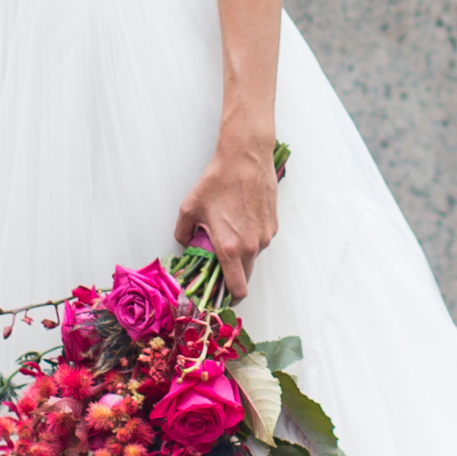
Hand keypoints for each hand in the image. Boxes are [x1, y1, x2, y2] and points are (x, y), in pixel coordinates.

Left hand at [175, 140, 278, 304]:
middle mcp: (251, 246)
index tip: (219, 296)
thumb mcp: (189, 207)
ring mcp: (265, 236)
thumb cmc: (218, 180)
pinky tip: (240, 218)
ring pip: (253, 257)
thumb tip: (185, 244)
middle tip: (218, 263)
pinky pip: (260, 240)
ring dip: (241, 253)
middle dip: (232, 276)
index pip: (236, 289)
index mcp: (229, 247)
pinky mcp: (273, 225)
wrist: (245, 157)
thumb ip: (183, 233)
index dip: (228, 298)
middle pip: (245, 277)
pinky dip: (250, 237)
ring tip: (228, 229)